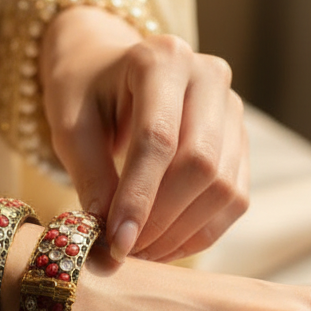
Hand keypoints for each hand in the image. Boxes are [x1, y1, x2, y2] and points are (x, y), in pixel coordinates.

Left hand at [39, 6, 248, 261]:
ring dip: (181, 232)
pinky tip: (165, 245)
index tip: (116, 242)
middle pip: (199, 164)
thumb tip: (108, 237)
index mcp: (161, 59)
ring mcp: (232, 108)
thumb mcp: (70, 124)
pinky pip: (234, 198)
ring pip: (223, 186)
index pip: (158, 139)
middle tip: (124, 250)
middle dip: (161, 219)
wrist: (110, 67)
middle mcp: (208, 76)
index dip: (138, 197)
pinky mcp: (240, 139)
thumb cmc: (85, 92)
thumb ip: (89, 175)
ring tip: (140, 251)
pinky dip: (201, 232)